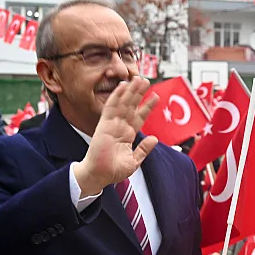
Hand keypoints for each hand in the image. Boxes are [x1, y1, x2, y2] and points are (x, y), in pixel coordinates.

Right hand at [72, 76, 157, 196]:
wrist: (99, 175)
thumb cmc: (113, 171)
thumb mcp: (134, 160)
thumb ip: (144, 149)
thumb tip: (154, 139)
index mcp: (127, 135)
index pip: (139, 116)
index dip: (147, 106)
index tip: (155, 97)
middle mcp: (120, 127)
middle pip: (131, 106)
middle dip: (139, 93)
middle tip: (146, 81)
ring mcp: (112, 125)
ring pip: (123, 103)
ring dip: (130, 91)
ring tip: (138, 79)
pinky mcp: (104, 125)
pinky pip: (111, 107)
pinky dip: (116, 96)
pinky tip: (122, 86)